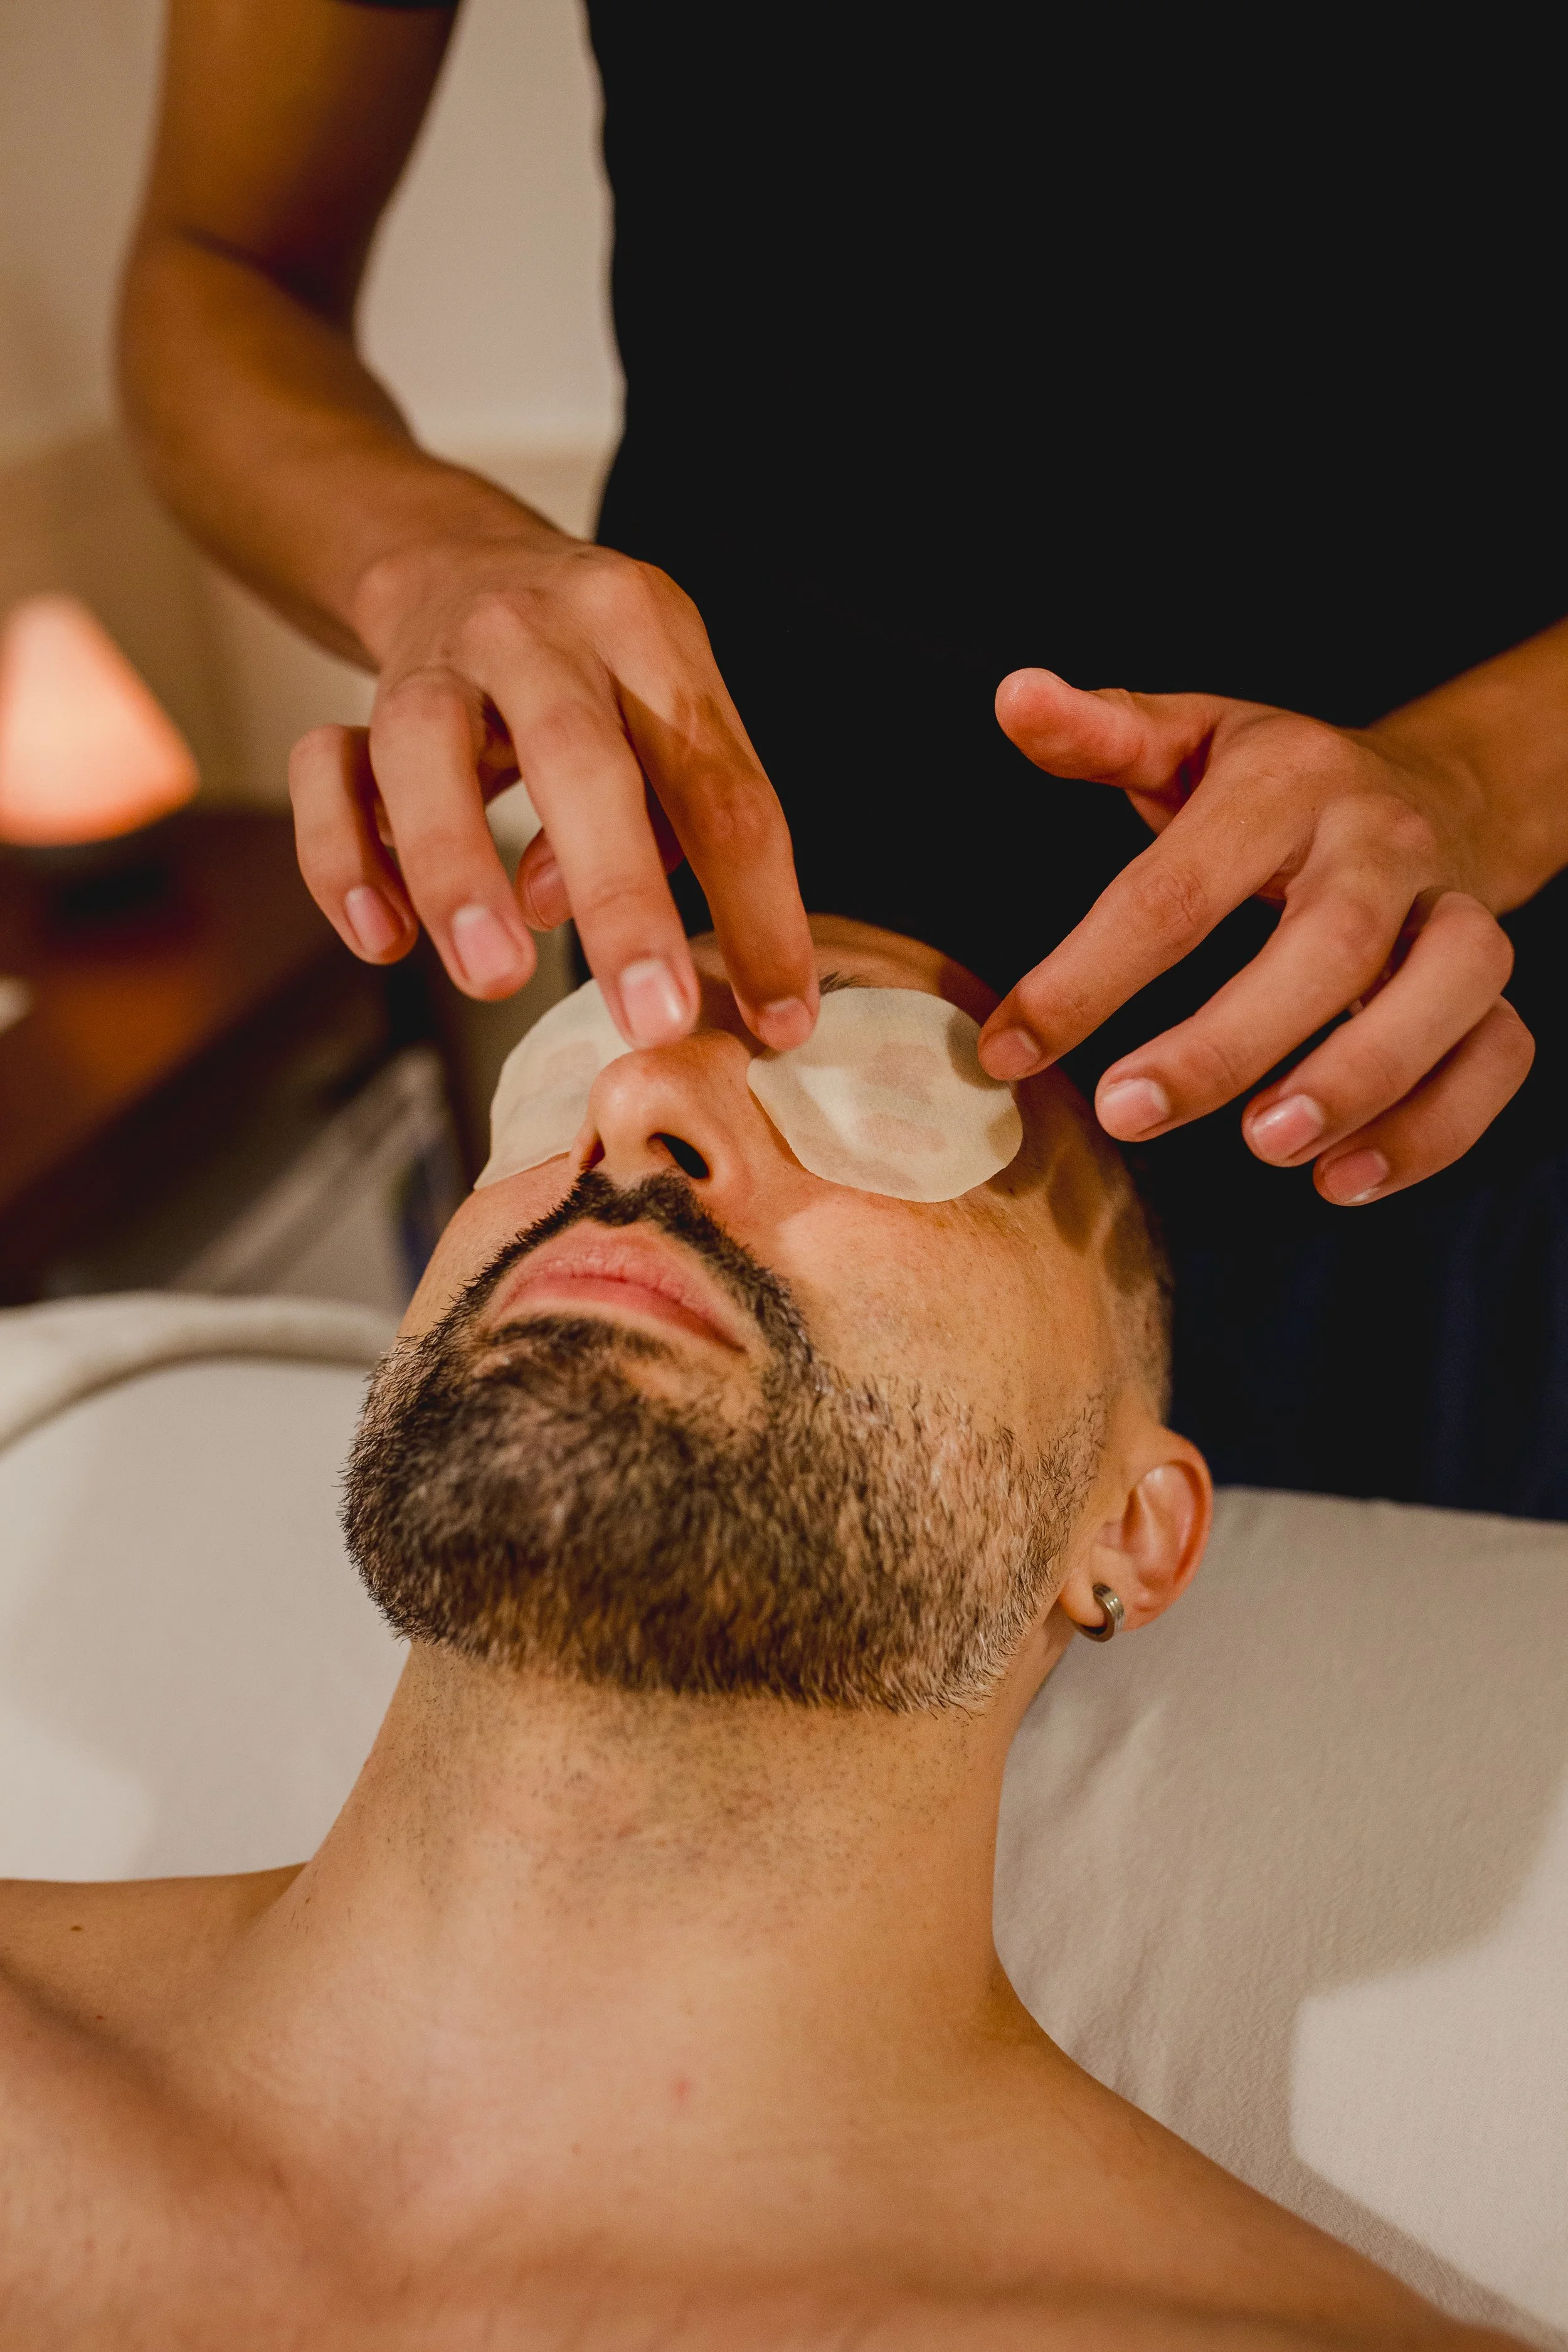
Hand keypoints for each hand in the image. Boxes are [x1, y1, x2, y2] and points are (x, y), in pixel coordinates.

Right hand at [288, 523, 817, 1052]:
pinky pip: (327, 769)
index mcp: (648, 635)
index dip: (757, 909)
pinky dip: (344, 858)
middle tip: (655, 1018)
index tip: (779, 1020)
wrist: (457, 554)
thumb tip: (609, 937)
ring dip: (459, 870)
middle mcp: (542, 631)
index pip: (721, 785)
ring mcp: (439, 656)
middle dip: (623, 900)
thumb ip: (665, 822)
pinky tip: (385, 939)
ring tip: (496, 977)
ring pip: (427, 750)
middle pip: (582, 760)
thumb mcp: (661, 708)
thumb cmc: (590, 670)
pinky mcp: (361, 693)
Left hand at [977, 670, 1535, 1204]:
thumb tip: (1014, 695)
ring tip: (1266, 1146)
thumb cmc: (1275, 786)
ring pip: (1449, 990)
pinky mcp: (1494, 984)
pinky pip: (1496, 1056)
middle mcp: (1381, 842)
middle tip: (1128, 1111)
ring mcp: (1451, 911)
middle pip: (1329, 943)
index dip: (1087, 976)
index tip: (1010, 1051)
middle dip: (1228, 1041)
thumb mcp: (1188, 739)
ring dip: (1362, 1077)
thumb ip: (1101, 734)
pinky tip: (1340, 1180)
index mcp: (1287, 784)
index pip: (1178, 888)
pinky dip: (1432, 1128)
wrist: (1427, 789)